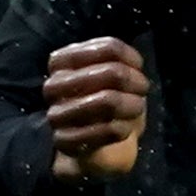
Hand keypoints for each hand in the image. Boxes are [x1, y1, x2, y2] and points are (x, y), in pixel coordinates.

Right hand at [45, 36, 149, 179]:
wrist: (93, 147)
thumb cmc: (105, 101)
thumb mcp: (112, 74)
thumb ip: (119, 61)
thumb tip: (132, 63)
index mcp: (61, 61)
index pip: (108, 48)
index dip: (132, 58)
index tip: (138, 68)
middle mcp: (53, 85)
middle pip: (111, 72)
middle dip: (136, 82)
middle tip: (142, 90)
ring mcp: (56, 114)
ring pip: (109, 101)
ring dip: (133, 105)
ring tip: (135, 108)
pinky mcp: (64, 141)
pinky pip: (108, 129)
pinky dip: (125, 129)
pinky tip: (125, 129)